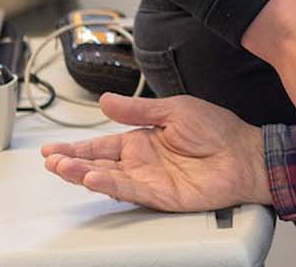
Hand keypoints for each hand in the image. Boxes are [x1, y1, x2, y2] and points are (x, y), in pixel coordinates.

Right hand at [42, 93, 269, 211]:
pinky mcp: (158, 194)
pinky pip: (128, 189)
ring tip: (62, 167)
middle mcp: (141, 161)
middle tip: (51, 160)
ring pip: (107, 178)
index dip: (77, 146)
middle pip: (98, 162)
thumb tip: (106, 100)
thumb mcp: (174, 109)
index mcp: (143, 138)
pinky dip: (109, 184)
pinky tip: (92, 177)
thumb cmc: (217, 130)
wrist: (244, 153)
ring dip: (83, 173)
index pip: (102, 143)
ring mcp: (148, 178)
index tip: (52, 148)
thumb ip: (138, 109)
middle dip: (72, 161)